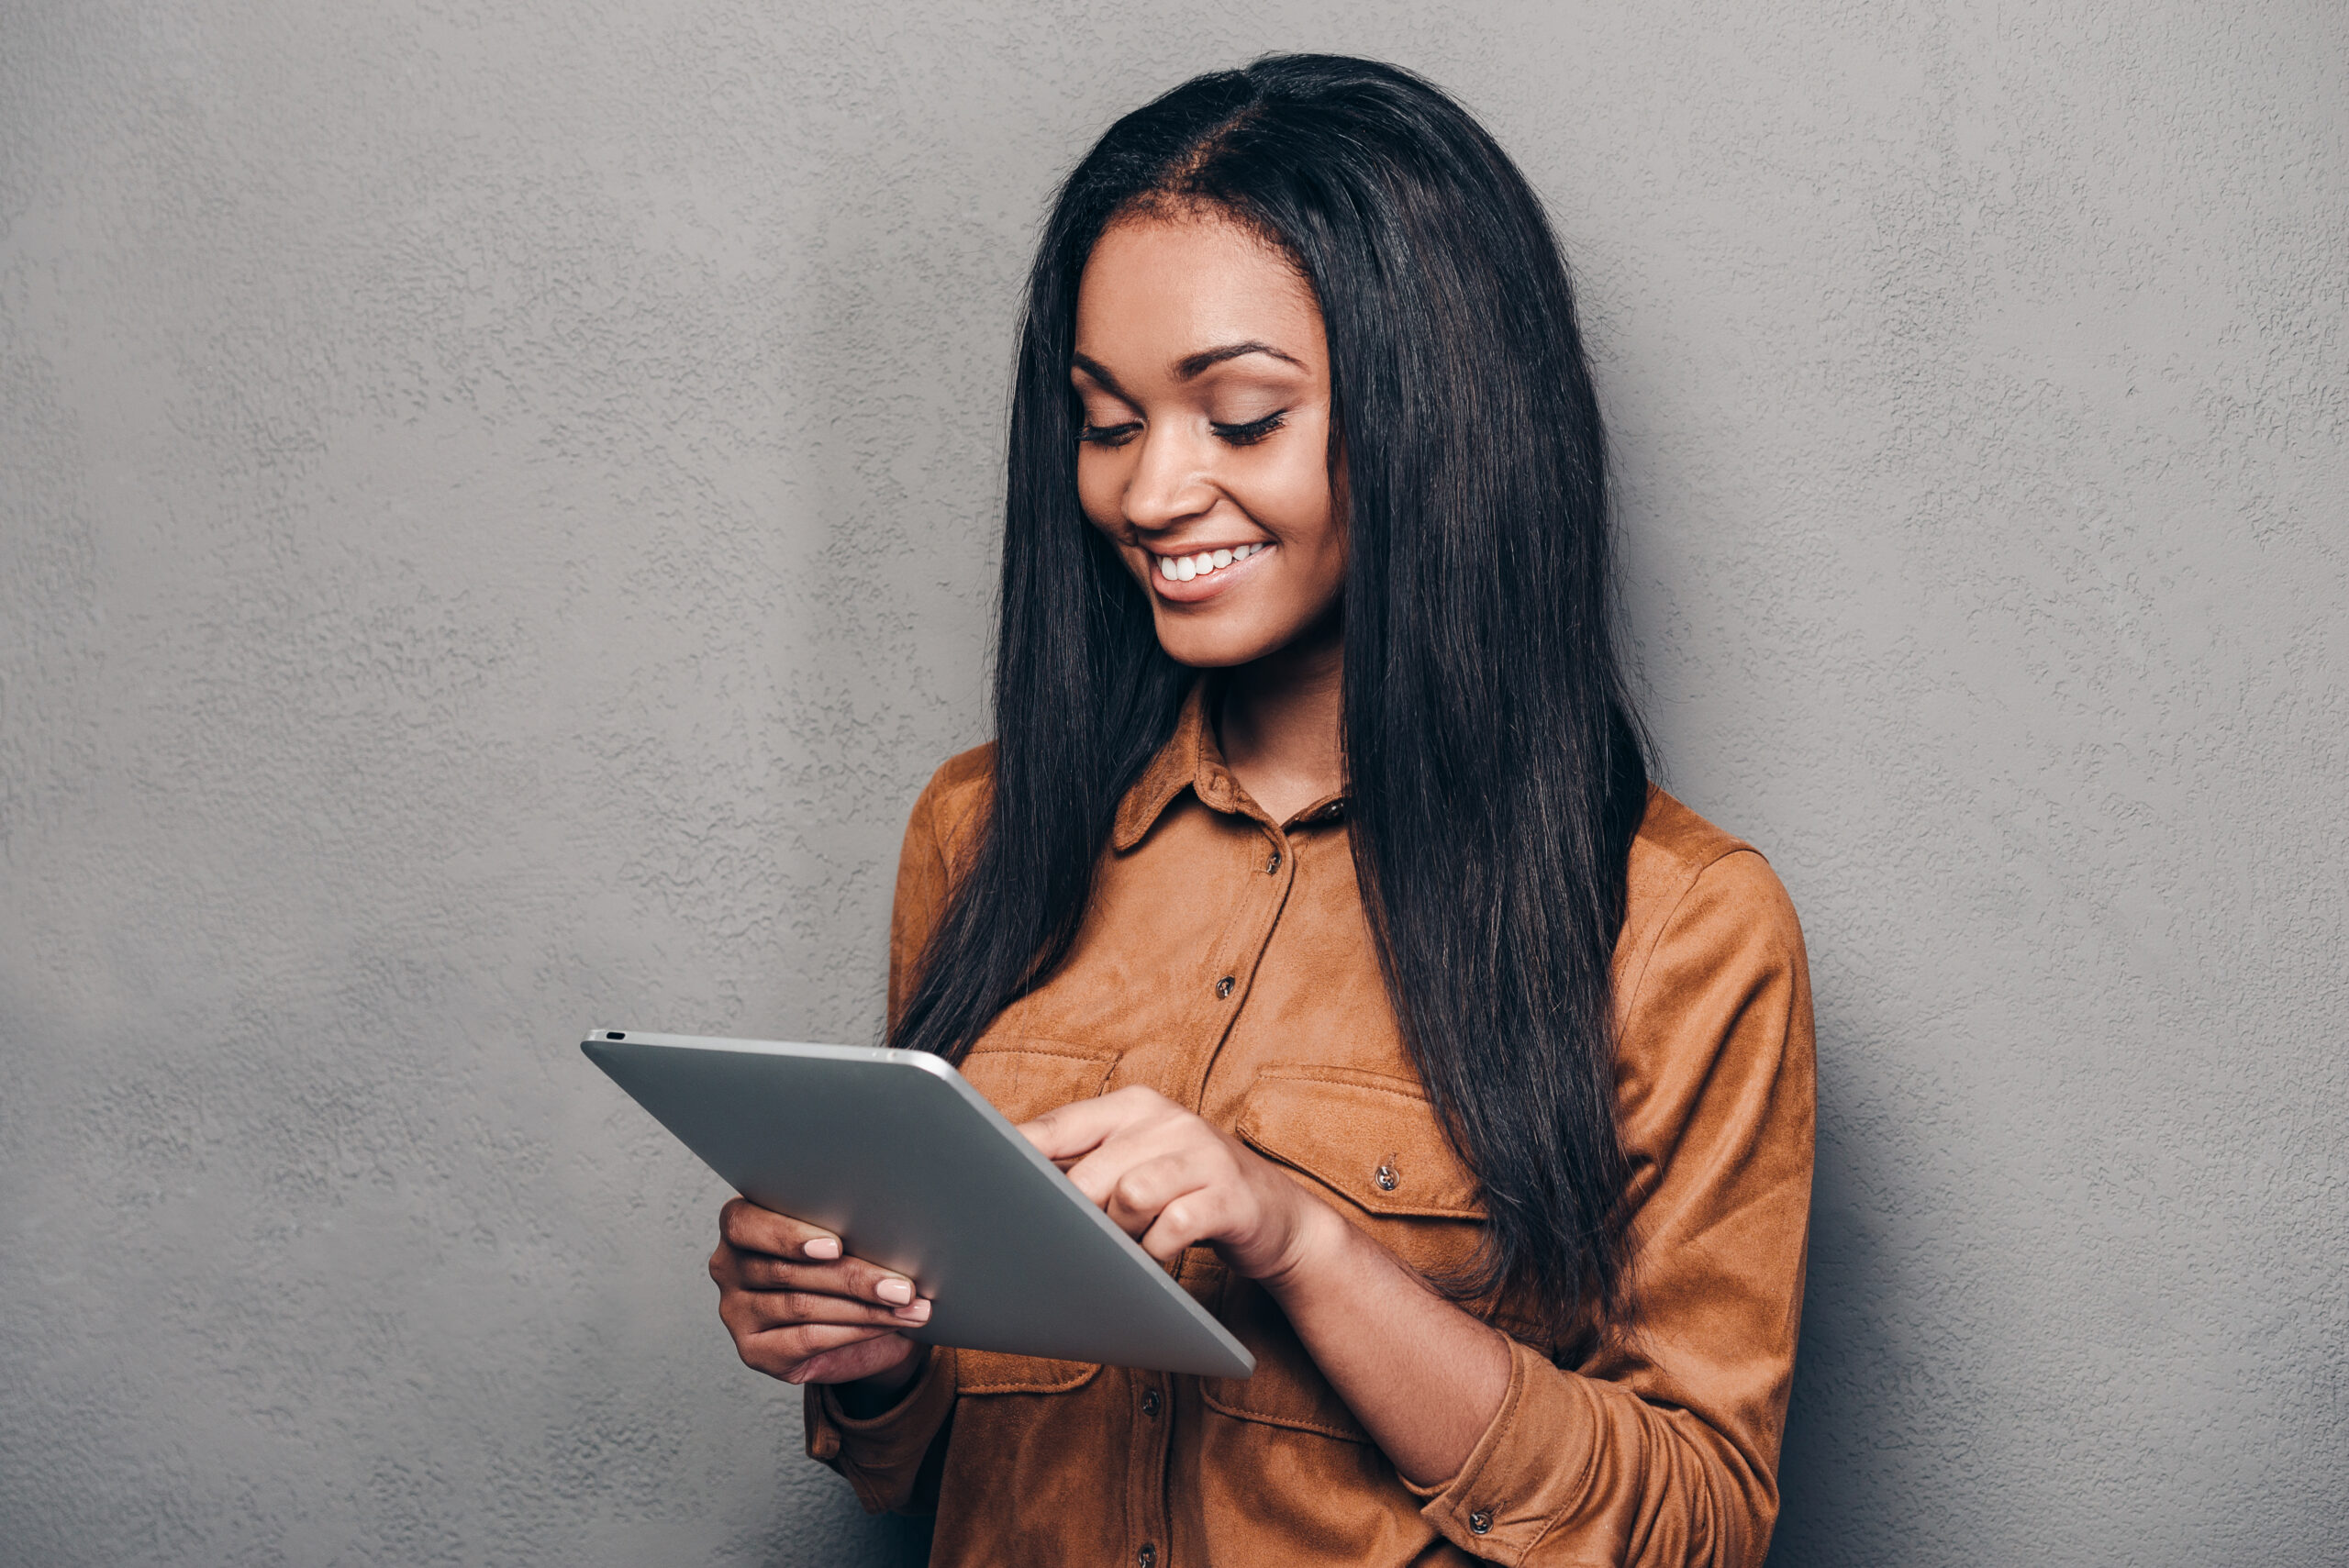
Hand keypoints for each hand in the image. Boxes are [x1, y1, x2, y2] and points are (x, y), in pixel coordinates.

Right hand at [709, 1198, 930, 1389]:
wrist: (853, 1322)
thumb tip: (890, 1227)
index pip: (745, 1224)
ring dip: (864, 1308)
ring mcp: (736, 1312)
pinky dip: (856, 1331)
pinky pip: (808, 1340)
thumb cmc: (845, 1261)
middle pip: (787, 1271)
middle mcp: (728, 1267)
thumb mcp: (843, 1234)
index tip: (836, 1246)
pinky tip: (889, 1324)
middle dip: (853, 1278)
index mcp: (740, 1224)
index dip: (788, 1235)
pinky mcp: (754, 1351)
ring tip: (907, 1305)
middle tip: (903, 1286)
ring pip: (802, 1307)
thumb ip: (845, 1225)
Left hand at [1020, 1085, 1336, 1283]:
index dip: (1017, 1153)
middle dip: (1076, 1215)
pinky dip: (1156, 1251)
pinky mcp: (1230, 1196)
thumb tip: (1009, 1187)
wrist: (1277, 1216)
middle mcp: (1168, 1120)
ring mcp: (1203, 1155)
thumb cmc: (1187, 1192)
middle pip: (1090, 1171)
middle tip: (1076, 1241)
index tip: (978, 1177)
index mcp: (1134, 1106)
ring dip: (1120, 1234)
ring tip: (1128, 1246)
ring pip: (1130, 1196)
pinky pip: (1174, 1229)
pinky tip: (1158, 1255)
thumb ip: (1086, 1165)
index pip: (1061, 1125)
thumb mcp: (1138, 1163)